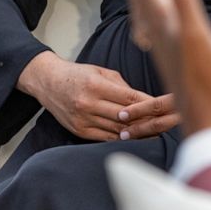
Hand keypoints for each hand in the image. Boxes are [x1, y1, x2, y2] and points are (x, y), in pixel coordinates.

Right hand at [17, 50, 154, 141]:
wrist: (48, 82)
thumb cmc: (77, 75)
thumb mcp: (100, 72)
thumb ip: (121, 86)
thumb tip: (143, 100)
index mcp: (96, 85)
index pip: (129, 98)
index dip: (148, 105)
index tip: (162, 109)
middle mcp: (88, 103)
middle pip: (124, 116)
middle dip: (145, 120)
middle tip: (162, 123)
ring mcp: (83, 118)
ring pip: (116, 129)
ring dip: (135, 131)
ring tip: (151, 132)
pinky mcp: (79, 130)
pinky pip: (105, 137)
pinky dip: (120, 137)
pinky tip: (132, 136)